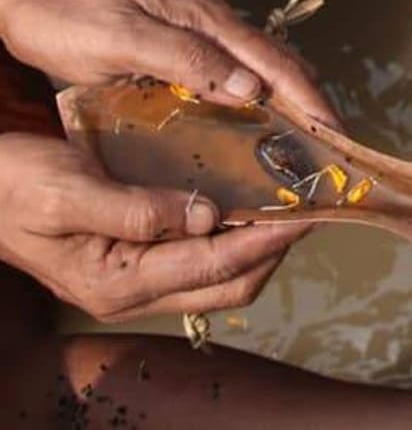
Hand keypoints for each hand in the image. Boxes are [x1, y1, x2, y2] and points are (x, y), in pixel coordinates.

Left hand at [0, 0, 335, 124]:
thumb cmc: (64, 17)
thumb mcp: (122, 41)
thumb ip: (187, 60)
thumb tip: (252, 88)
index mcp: (205, 18)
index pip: (275, 61)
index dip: (309, 100)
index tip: (334, 136)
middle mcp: (212, 20)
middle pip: (280, 62)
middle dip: (312, 103)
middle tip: (333, 148)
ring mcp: (198, 28)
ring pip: (262, 66)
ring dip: (290, 101)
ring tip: (308, 141)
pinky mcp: (182, 40)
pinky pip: (237, 69)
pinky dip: (260, 95)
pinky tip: (258, 118)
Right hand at [0, 133, 307, 320]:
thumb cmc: (10, 185)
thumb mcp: (66, 190)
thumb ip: (137, 209)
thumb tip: (209, 215)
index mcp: (118, 283)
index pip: (216, 267)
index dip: (268, 241)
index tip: (309, 213)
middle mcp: (133, 292)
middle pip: (231, 283)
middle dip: (277, 248)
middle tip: (313, 206)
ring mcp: (135, 282)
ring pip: (221, 274)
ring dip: (260, 242)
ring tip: (292, 202)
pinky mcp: (135, 262)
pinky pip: (200, 257)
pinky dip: (232, 234)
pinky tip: (248, 201)